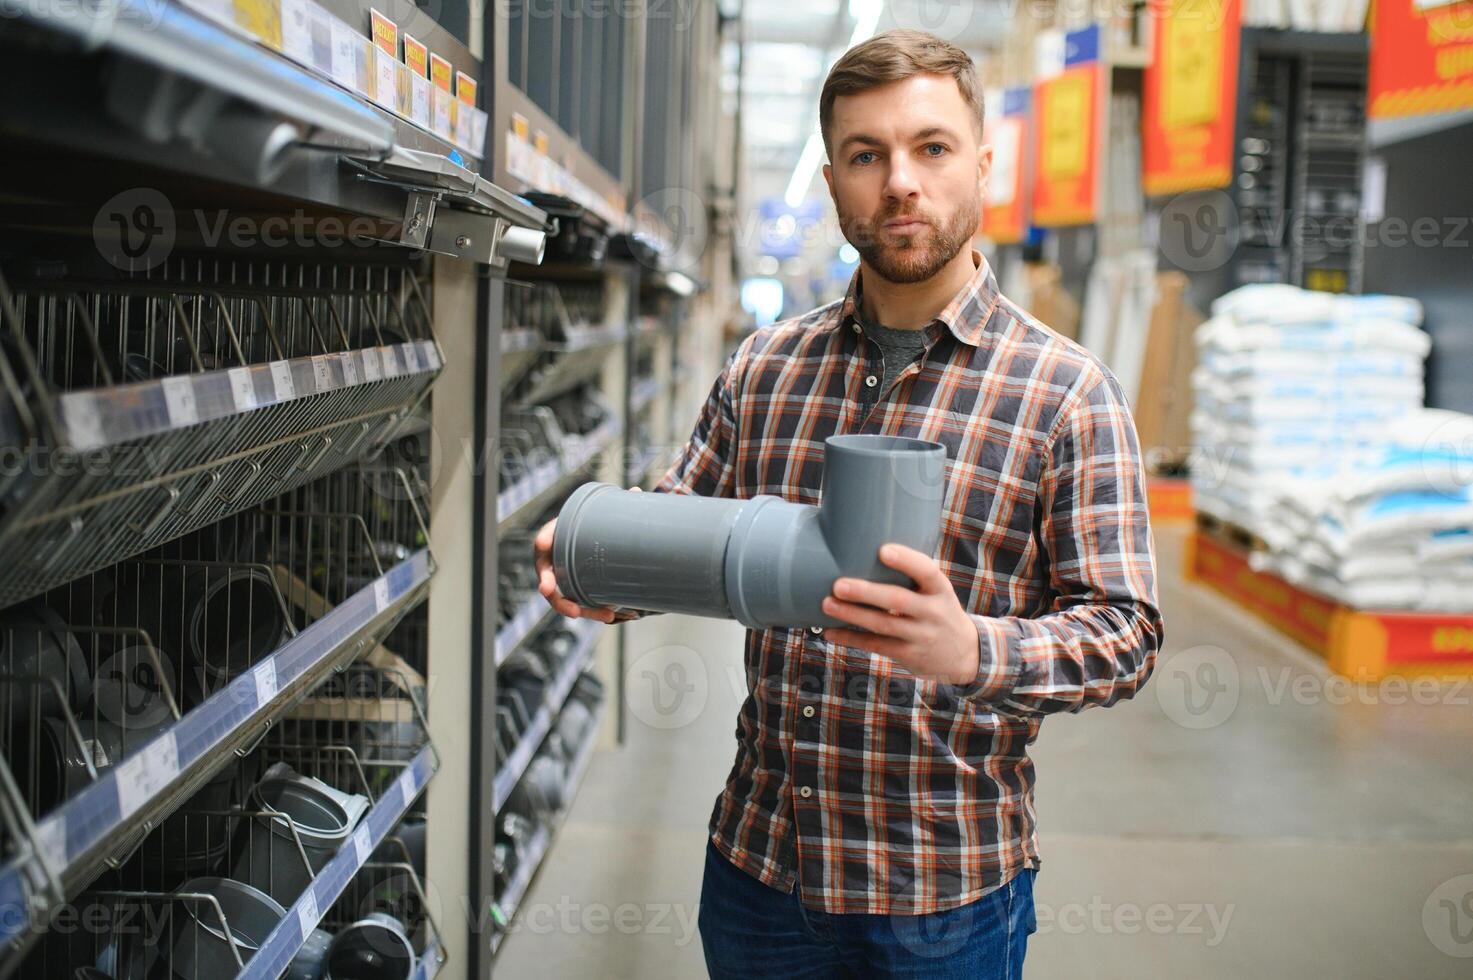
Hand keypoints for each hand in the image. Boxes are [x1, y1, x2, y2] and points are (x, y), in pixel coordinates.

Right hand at [533, 487, 641, 623]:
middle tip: (558, 598)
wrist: (587, 539)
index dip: (544, 542)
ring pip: (561, 596)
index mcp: (555, 535)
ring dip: (576, 607)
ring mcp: (559, 577)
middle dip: (550, 588)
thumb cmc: (591, 525)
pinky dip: (590, 610)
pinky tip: (609, 615)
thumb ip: (615, 505)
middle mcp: (552, 559)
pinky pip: (575, 603)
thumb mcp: (600, 514)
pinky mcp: (571, 590)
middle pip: (546, 575)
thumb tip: (635, 492)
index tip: (544, 544)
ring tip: (604, 614)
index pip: (544, 538)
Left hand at [820, 544, 980, 685]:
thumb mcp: (937, 590)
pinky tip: (830, 632)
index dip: (906, 560)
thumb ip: (913, 574)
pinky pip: (876, 645)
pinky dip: (851, 639)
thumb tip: (866, 547)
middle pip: (898, 600)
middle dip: (866, 592)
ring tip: (827, 604)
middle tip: (838, 585)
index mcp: (940, 589)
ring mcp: (921, 635)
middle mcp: (933, 612)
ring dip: (852, 615)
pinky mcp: (908, 654)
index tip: (882, 550)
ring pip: (883, 625)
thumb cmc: (938, 609)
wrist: (964, 653)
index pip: (927, 571)